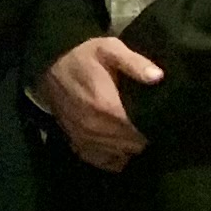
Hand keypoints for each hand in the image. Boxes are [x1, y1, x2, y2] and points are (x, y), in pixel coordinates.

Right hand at [33, 34, 162, 171]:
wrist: (50, 66)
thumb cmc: (84, 57)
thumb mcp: (110, 49)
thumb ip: (135, 63)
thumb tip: (158, 77)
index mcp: (107, 107)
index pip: (140, 132)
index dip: (153, 128)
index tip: (160, 118)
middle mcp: (95, 129)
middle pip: (132, 146)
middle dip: (144, 137)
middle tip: (148, 122)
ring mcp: (85, 139)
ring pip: (120, 156)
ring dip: (130, 147)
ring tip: (135, 131)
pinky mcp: (77, 144)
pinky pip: (104, 161)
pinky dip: (115, 156)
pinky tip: (119, 143)